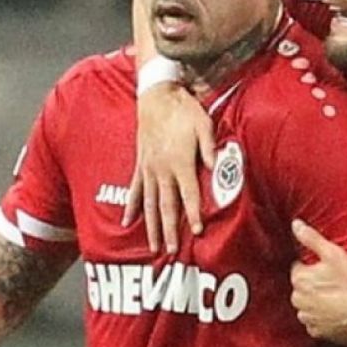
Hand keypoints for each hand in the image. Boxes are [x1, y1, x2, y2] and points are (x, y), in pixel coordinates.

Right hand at [122, 83, 215, 253]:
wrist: (157, 95)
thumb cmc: (184, 110)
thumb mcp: (203, 124)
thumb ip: (210, 147)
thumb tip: (217, 168)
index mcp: (180, 162)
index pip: (189, 194)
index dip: (193, 213)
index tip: (197, 231)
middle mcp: (162, 169)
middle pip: (167, 205)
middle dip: (170, 230)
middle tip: (173, 251)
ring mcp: (149, 169)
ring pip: (150, 203)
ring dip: (152, 227)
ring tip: (154, 248)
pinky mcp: (141, 165)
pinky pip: (135, 190)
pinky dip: (132, 207)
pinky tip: (128, 223)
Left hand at [290, 219, 346, 344]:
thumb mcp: (333, 254)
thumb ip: (312, 239)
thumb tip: (296, 225)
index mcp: (299, 280)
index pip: (299, 268)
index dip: (314, 267)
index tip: (328, 269)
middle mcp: (298, 300)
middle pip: (302, 287)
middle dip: (314, 284)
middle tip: (335, 282)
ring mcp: (307, 317)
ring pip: (308, 305)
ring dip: (318, 301)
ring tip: (337, 297)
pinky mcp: (316, 331)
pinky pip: (315, 321)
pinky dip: (323, 317)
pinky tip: (336, 311)